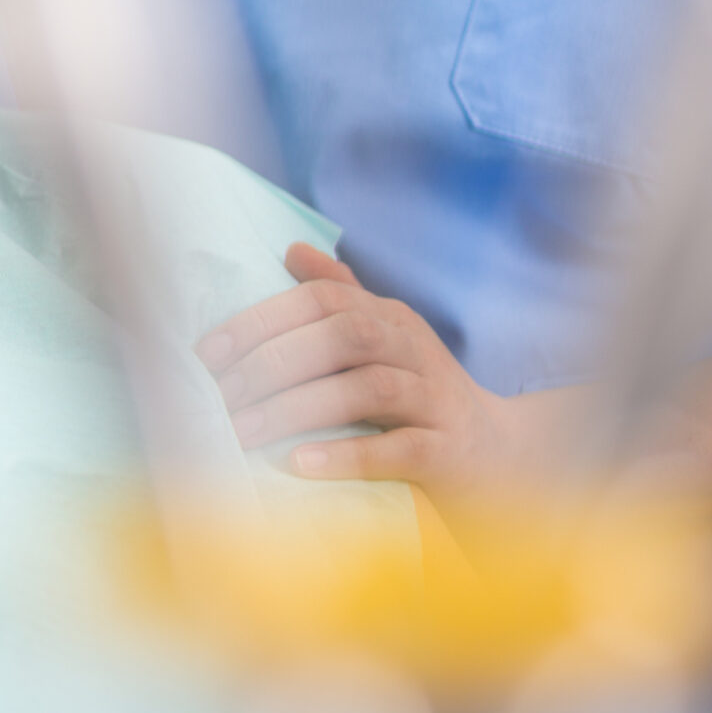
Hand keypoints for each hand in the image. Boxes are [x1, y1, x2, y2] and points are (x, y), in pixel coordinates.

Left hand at [195, 243, 532, 492]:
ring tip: (243, 432)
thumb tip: (292, 249)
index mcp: (390, 318)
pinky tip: (300, 464)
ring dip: (298, 408)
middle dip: (272, 362)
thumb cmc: (421, 401)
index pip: (322, 299)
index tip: (208, 352)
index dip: (262, 319)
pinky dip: (347, 455)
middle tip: (219, 398)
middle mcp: (415, 349)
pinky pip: (400, 447)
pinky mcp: (450, 452)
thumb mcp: (384, 343)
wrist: (503, 462)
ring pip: (368, 388)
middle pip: (343, 335)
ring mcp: (437, 400)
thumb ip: (342, 298)